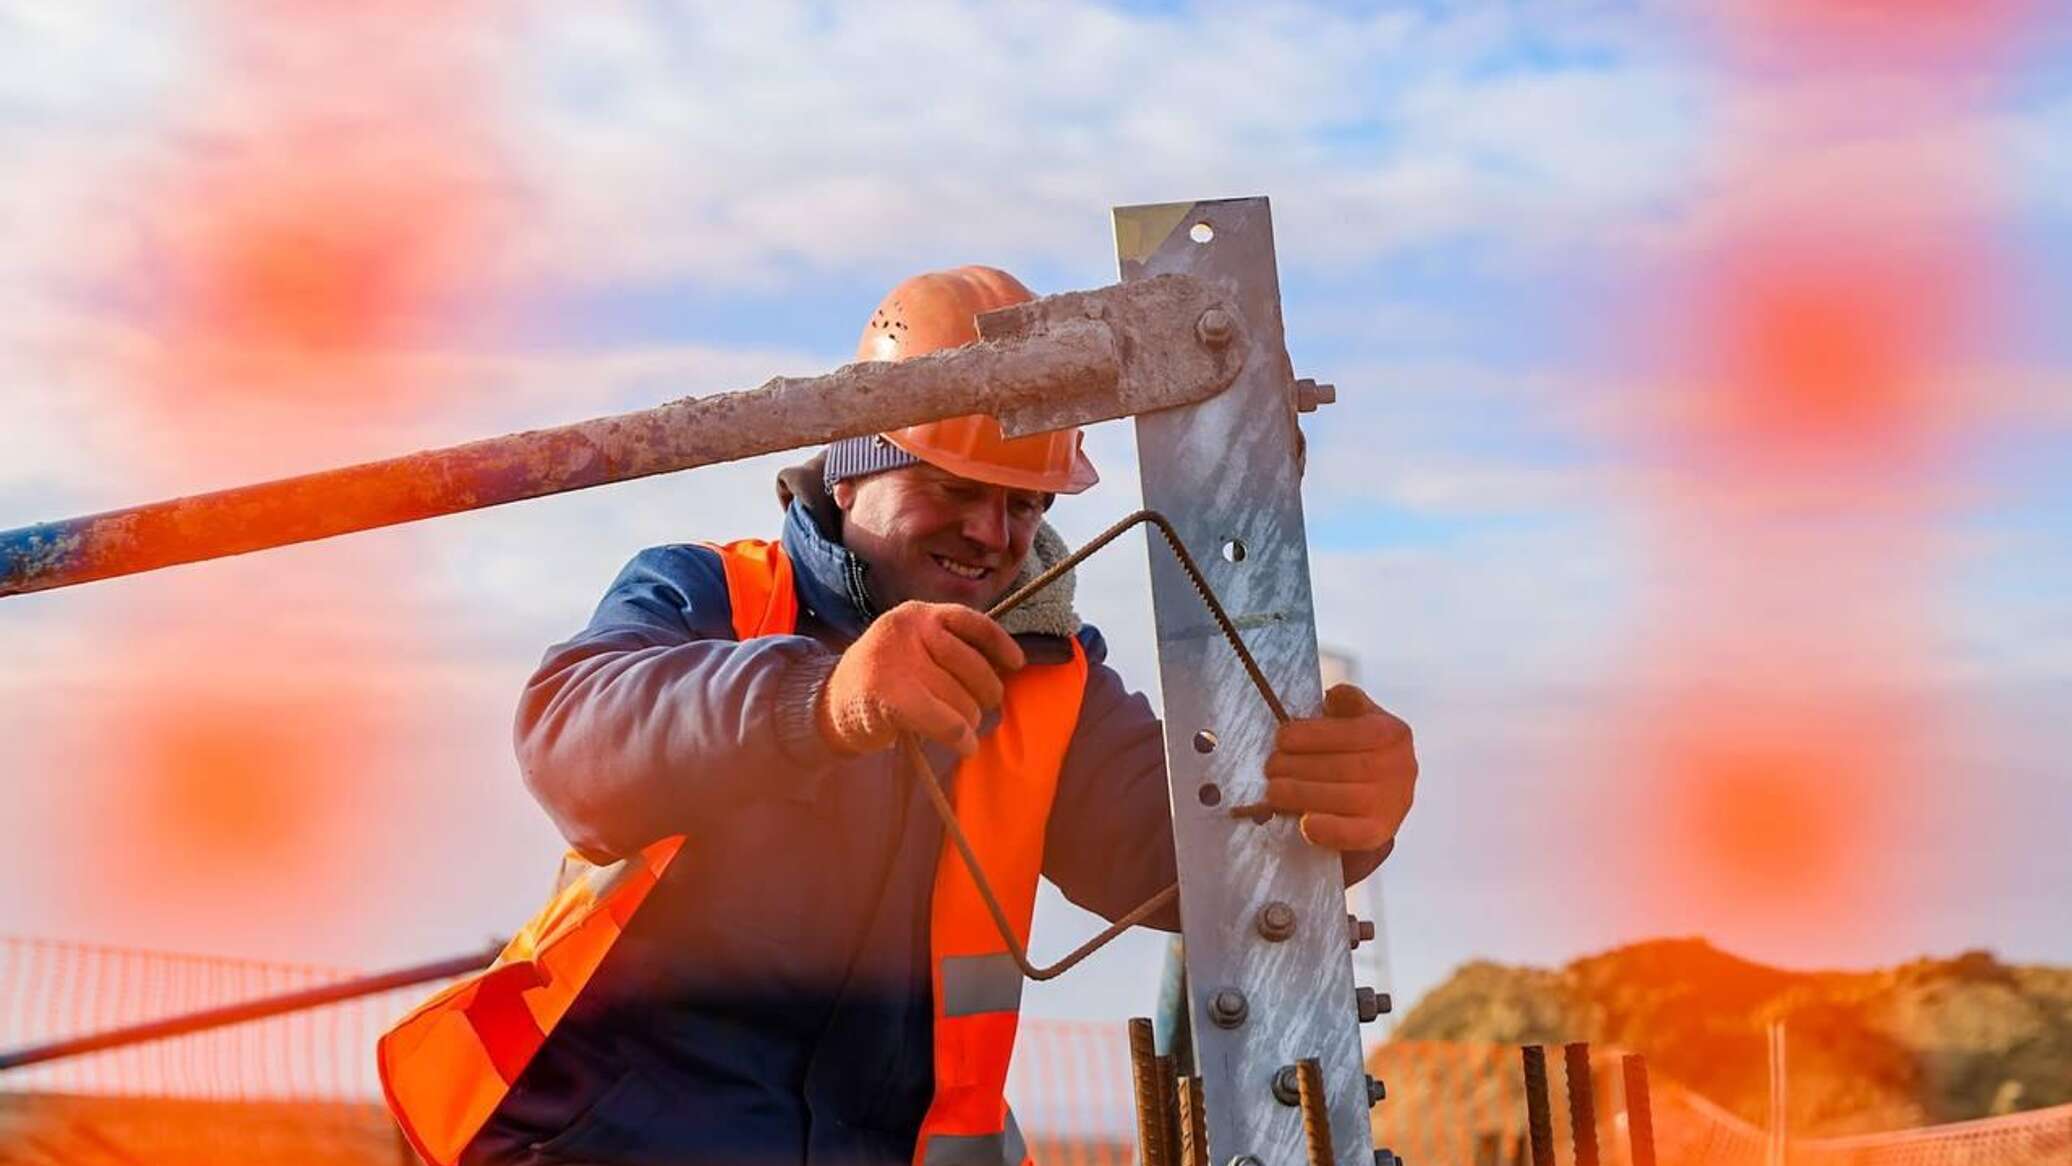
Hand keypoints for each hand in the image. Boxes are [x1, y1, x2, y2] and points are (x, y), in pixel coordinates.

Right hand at [817, 601, 1025, 757]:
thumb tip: (1004, 666)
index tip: (1017, 664)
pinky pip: (946, 721)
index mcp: (916, 613)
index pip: (970, 621)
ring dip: (969, 721)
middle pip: (972, 665)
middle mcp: (907, 629)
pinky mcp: (890, 696)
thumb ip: (949, 649)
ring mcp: (896, 660)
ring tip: (957, 728)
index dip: (999, 643)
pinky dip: (961, 737)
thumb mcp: (913, 650)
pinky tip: (964, 746)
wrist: (829, 707)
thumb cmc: (883, 681)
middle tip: (977, 709)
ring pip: (962, 698)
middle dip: (984, 694)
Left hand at [1263, 684, 1416, 850]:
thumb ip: (1347, 704)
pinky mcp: (1382, 832)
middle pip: (1344, 767)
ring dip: (1302, 795)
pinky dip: (1329, 830)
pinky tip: (1305, 823)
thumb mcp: (1358, 718)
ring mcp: (1393, 803)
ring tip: (1274, 791)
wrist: (1381, 794)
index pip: (1351, 733)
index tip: (1282, 739)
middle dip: (1298, 767)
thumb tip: (1333, 697)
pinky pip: (1356, 835)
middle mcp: (1399, 767)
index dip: (1312, 736)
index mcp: (1392, 733)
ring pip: (1344, 799)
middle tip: (1270, 768)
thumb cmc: (1359, 750)